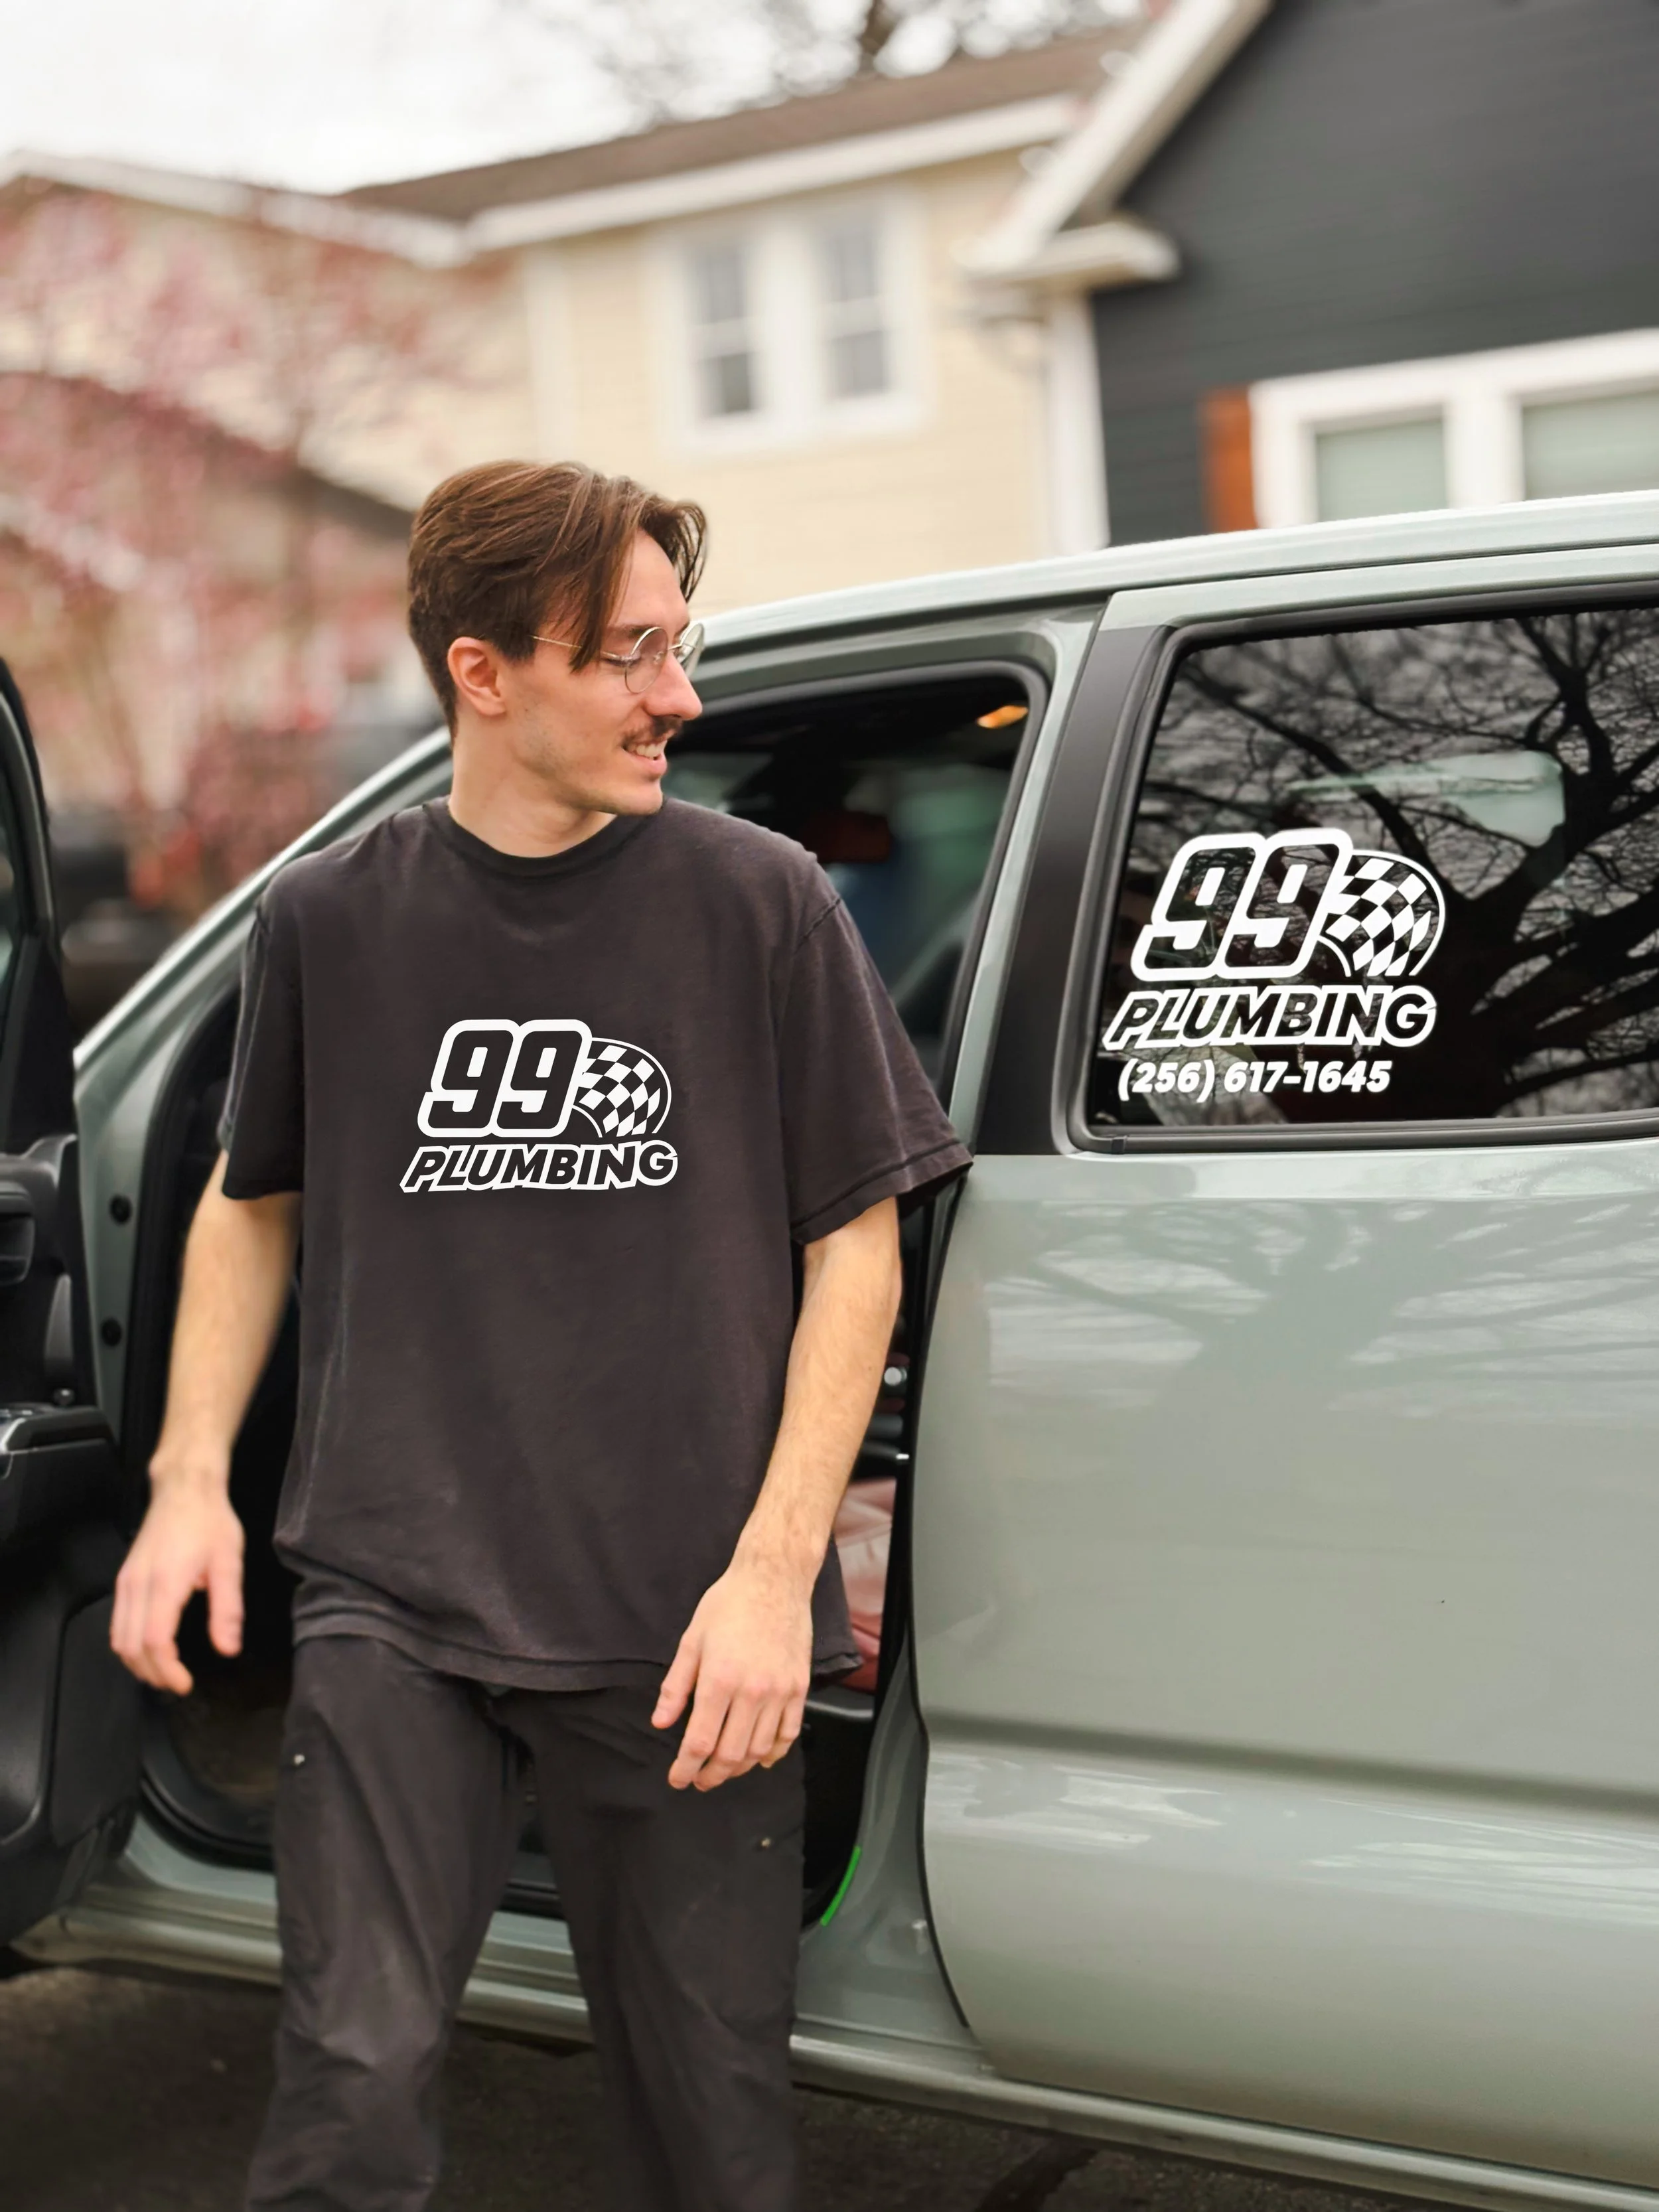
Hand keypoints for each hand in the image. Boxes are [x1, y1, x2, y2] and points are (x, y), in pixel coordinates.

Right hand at [111, 1469, 243, 1694]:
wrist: (184, 1489)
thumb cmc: (211, 1522)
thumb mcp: (229, 1563)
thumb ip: (228, 1609)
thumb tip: (228, 1649)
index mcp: (165, 1582)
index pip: (155, 1640)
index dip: (167, 1670)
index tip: (185, 1685)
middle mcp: (137, 1585)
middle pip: (131, 1647)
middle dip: (152, 1674)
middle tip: (177, 1684)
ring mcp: (126, 1582)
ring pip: (118, 1639)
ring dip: (138, 1663)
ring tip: (166, 1673)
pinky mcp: (123, 1579)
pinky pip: (117, 1624)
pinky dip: (129, 1646)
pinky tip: (150, 1650)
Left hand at [652, 1555, 812, 1791]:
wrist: (774, 1579)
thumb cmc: (729, 1604)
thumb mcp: (691, 1640)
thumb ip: (676, 1686)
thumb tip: (661, 1722)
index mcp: (720, 1679)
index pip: (700, 1741)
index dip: (686, 1767)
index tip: (677, 1778)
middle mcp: (752, 1691)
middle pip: (730, 1753)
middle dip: (711, 1774)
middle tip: (699, 1779)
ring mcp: (780, 1691)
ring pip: (760, 1749)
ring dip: (740, 1767)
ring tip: (724, 1769)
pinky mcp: (799, 1687)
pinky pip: (788, 1733)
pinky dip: (774, 1753)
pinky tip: (761, 1758)